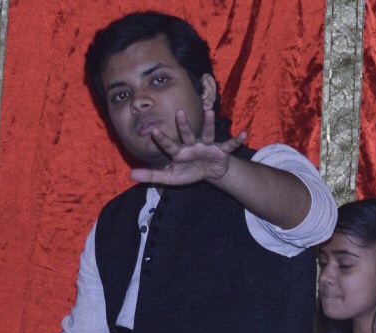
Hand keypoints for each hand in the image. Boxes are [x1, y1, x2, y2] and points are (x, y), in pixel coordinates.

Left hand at [130, 109, 246, 186]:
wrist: (209, 171)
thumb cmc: (188, 171)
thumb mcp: (170, 177)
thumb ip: (152, 175)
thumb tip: (131, 175)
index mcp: (179, 152)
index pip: (169, 145)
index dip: (162, 139)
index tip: (153, 130)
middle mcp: (192, 145)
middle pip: (187, 134)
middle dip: (184, 125)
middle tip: (179, 112)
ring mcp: (207, 146)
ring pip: (207, 133)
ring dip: (209, 123)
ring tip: (210, 112)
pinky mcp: (220, 151)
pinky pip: (229, 145)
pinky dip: (237, 140)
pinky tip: (244, 133)